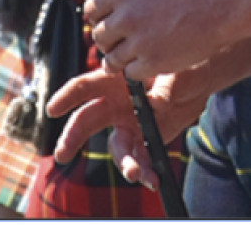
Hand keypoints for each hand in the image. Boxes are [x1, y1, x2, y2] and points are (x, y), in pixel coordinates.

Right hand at [46, 65, 211, 188]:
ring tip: (135, 174)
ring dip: (124, 162)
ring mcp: (128, 124)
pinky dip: (145, 172)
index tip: (52, 110)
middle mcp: (115, 105)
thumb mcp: (173, 74)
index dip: (66, 97)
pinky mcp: (145, 141)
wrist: (197, 84)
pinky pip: (140, 160)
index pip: (84, 87)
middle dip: (72, 138)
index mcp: (115, 82)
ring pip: (116, 147)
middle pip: (87, 120)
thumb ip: (163, 89)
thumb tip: (157, 103)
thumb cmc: (180, 70)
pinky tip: (152, 180)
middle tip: (61, 155)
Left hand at [82, 0, 235, 83]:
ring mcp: (138, 40)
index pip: (91, 8)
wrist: (222, 5)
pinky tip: (148, 65)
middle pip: (99, 36)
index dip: (97, 18)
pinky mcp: (153, 62)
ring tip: (129, 59)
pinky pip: (131, 74)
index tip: (104, 24)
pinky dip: (137, 72)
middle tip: (119, 44)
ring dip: (119, 61)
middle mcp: (125, 16)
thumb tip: (115, 2)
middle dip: (108, 41)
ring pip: (111, 59)